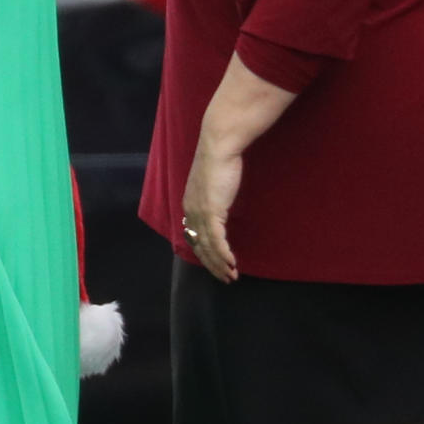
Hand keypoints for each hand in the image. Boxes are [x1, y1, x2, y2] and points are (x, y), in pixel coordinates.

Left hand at [181, 141, 242, 282]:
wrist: (219, 145)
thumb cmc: (220, 159)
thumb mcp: (214, 182)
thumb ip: (214, 194)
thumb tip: (219, 202)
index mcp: (190, 204)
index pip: (194, 236)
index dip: (204, 253)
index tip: (215, 264)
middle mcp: (191, 211)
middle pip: (200, 246)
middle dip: (212, 265)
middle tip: (225, 277)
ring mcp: (200, 212)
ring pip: (208, 247)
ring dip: (220, 265)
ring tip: (232, 276)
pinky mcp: (212, 211)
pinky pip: (217, 241)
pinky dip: (224, 255)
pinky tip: (232, 264)